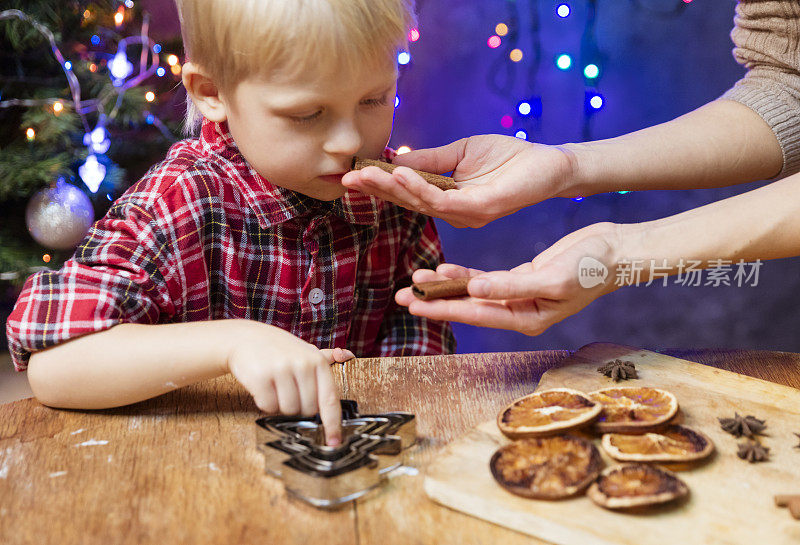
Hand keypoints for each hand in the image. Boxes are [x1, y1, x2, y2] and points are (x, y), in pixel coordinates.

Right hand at [225, 322, 354, 445]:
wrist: (246, 338)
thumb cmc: (279, 349)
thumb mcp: (304, 349)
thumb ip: (326, 357)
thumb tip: (349, 355)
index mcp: (317, 362)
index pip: (330, 399)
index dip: (333, 424)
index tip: (334, 442)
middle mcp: (302, 365)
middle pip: (307, 410)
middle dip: (298, 406)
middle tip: (289, 389)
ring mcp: (281, 370)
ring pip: (288, 410)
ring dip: (280, 404)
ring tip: (275, 385)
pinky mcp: (260, 377)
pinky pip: (268, 406)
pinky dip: (264, 402)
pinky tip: (262, 386)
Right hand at [342, 135, 574, 227]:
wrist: (550, 163)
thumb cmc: (509, 158)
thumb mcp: (461, 153)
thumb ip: (430, 160)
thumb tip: (396, 159)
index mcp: (447, 199)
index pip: (406, 193)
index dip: (379, 185)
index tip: (351, 174)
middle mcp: (453, 212)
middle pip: (407, 202)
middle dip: (376, 190)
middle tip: (346, 178)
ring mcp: (466, 214)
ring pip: (421, 204)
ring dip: (392, 188)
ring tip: (368, 174)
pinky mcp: (480, 209)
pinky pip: (443, 201)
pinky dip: (419, 188)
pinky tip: (400, 172)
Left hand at [395, 223, 623, 334]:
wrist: (616, 251)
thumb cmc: (591, 267)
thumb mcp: (552, 278)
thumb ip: (511, 286)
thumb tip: (475, 288)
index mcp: (526, 318)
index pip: (475, 314)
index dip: (442, 309)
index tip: (412, 305)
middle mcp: (519, 312)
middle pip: (467, 307)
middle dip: (434, 301)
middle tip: (400, 295)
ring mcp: (519, 297)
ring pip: (473, 293)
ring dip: (445, 286)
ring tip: (415, 280)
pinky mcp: (520, 280)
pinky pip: (485, 280)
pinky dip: (464, 274)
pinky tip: (445, 269)